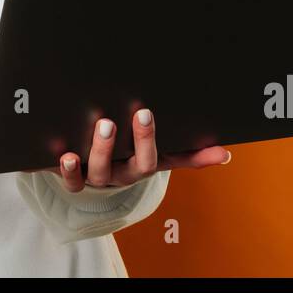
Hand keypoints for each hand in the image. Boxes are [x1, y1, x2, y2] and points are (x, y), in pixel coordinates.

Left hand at [22, 108, 230, 192]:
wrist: (97, 172)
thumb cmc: (132, 157)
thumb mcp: (161, 155)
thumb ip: (191, 156)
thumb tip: (225, 155)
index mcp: (141, 167)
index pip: (151, 159)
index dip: (148, 140)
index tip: (146, 112)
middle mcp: (119, 175)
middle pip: (125, 167)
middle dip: (125, 144)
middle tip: (123, 118)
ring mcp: (96, 177)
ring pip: (97, 172)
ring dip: (99, 151)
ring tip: (100, 126)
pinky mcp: (73, 177)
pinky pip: (70, 180)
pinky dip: (68, 170)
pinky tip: (67, 155)